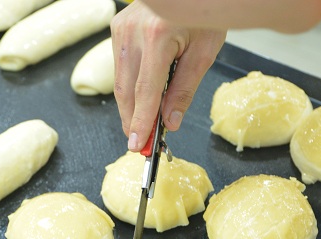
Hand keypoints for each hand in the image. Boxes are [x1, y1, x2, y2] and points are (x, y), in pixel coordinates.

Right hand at [110, 1, 225, 151]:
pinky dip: (129, 87)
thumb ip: (184, 89)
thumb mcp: (203, 52)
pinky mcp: (117, 29)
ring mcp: (121, 30)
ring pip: (120, 81)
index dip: (140, 121)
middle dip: (131, 120)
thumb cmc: (203, 12)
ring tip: (142, 125)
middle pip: (126, 90)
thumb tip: (170, 121)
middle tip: (139, 143)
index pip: (145, 91)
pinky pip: (120, 67)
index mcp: (157, 36)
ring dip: (130, 106)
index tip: (137, 144)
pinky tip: (140, 100)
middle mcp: (132, 33)